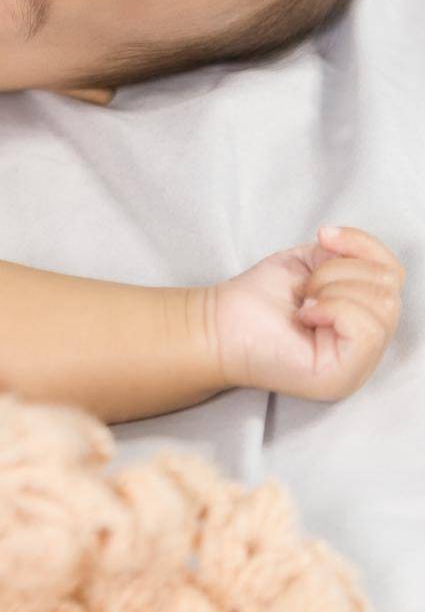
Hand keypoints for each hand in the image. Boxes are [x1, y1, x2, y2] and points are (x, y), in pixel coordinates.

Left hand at [209, 225, 404, 400]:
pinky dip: (333, 309)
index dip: (363, 245)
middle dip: (339, 271)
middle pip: (389, 288)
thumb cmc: (257, 299)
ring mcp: (359, 364)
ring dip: (333, 289)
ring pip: (382, 306)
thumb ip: (342, 254)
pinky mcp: (344, 376)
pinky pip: (367, 330)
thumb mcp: (308, 263)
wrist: (218, 325)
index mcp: (362, 316)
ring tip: (304, 303)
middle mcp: (367, 344)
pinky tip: (305, 315)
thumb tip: (348, 244)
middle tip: (306, 287)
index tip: (323, 235)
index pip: (393, 274)